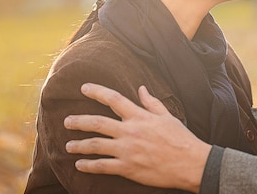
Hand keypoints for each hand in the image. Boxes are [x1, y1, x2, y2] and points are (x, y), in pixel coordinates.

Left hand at [64, 84, 209, 192]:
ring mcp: (127, 150)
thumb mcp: (166, 116)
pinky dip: (88, 165)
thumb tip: (141, 88)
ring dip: (79, 145)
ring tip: (68, 145)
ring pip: (95, 145)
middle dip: (79, 121)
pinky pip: (103, 166)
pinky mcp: (128, 167)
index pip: (113, 99)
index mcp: (139, 116)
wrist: (190, 163)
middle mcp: (130, 131)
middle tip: (66, 121)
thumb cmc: (180, 139)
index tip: (84, 88)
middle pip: (97, 123)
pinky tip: (79, 165)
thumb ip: (151, 102)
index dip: (96, 92)